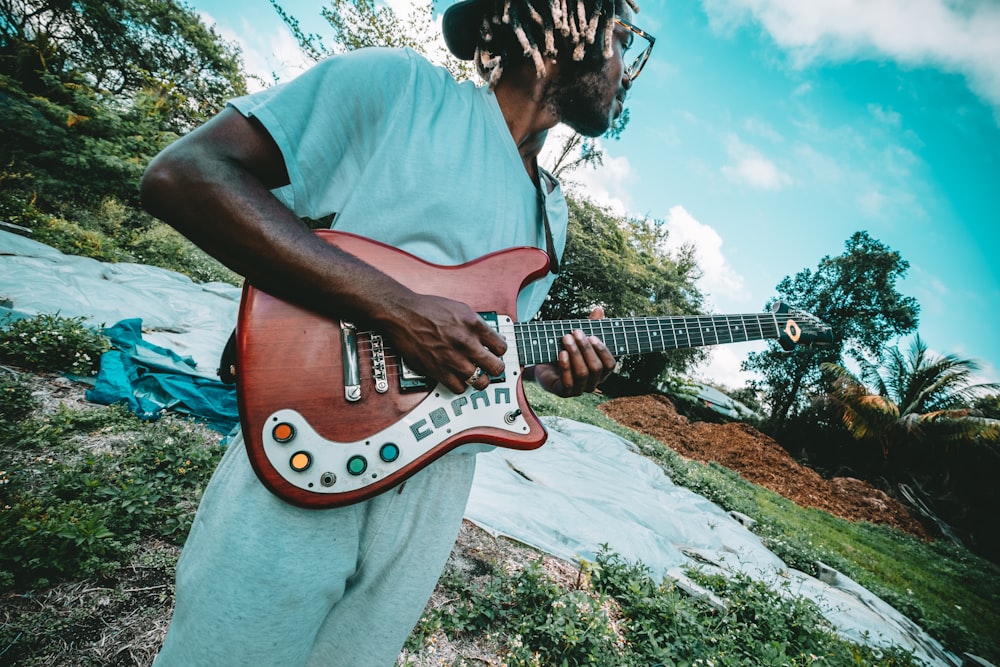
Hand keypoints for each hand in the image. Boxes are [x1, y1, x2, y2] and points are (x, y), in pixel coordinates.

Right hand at [382, 292, 506, 394]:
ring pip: (480, 382)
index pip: (502, 347)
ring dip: (479, 379)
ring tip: (475, 375)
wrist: (403, 315)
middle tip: (490, 367)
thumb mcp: (460, 308)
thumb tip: (490, 336)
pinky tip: (458, 378)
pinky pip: (459, 388)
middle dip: (495, 369)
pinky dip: (461, 385)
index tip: (495, 353)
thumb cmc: (427, 310)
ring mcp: (453, 359)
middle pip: (496, 367)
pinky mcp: (438, 371)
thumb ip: (477, 324)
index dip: (500, 352)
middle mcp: (466, 343)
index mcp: (474, 325)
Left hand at [530, 306, 615, 397]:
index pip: (610, 365)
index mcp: (601, 371)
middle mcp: (593, 383)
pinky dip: (566, 366)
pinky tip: (561, 353)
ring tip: (566, 339)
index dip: (602, 351)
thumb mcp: (578, 337)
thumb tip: (599, 309)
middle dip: (585, 349)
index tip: (592, 336)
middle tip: (575, 332)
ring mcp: (579, 390)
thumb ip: (590, 325)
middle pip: (596, 368)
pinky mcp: (564, 392)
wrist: (542, 364)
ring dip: (575, 354)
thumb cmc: (565, 349)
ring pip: (583, 374)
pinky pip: (568, 382)